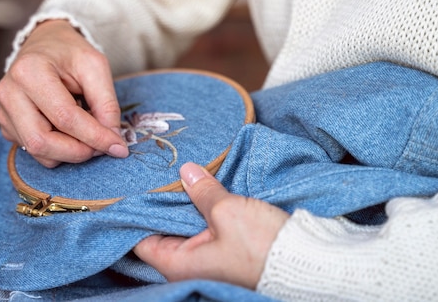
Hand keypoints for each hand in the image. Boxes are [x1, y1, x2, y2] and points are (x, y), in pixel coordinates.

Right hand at [0, 19, 128, 166]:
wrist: (45, 44)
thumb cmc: (70, 53)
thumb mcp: (96, 67)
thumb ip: (106, 104)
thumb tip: (113, 141)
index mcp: (30, 72)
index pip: (64, 117)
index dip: (94, 137)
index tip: (118, 147)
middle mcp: (9, 93)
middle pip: (41, 141)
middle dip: (77, 152)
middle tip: (102, 147)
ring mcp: (3, 111)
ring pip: (36, 151)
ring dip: (68, 152)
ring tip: (86, 132)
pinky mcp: (6, 125)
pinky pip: (33, 150)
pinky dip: (57, 150)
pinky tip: (68, 130)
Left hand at [134, 162, 289, 288]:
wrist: (304, 262)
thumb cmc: (260, 246)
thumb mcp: (227, 211)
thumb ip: (202, 190)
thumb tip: (186, 171)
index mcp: (177, 264)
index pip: (140, 239)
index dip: (135, 212)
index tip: (133, 186)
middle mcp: (187, 266)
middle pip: (162, 230)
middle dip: (161, 202)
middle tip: (158, 172)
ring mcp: (206, 259)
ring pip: (184, 227)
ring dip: (184, 204)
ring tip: (179, 175)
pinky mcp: (224, 250)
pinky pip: (204, 228)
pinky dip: (201, 209)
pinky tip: (203, 188)